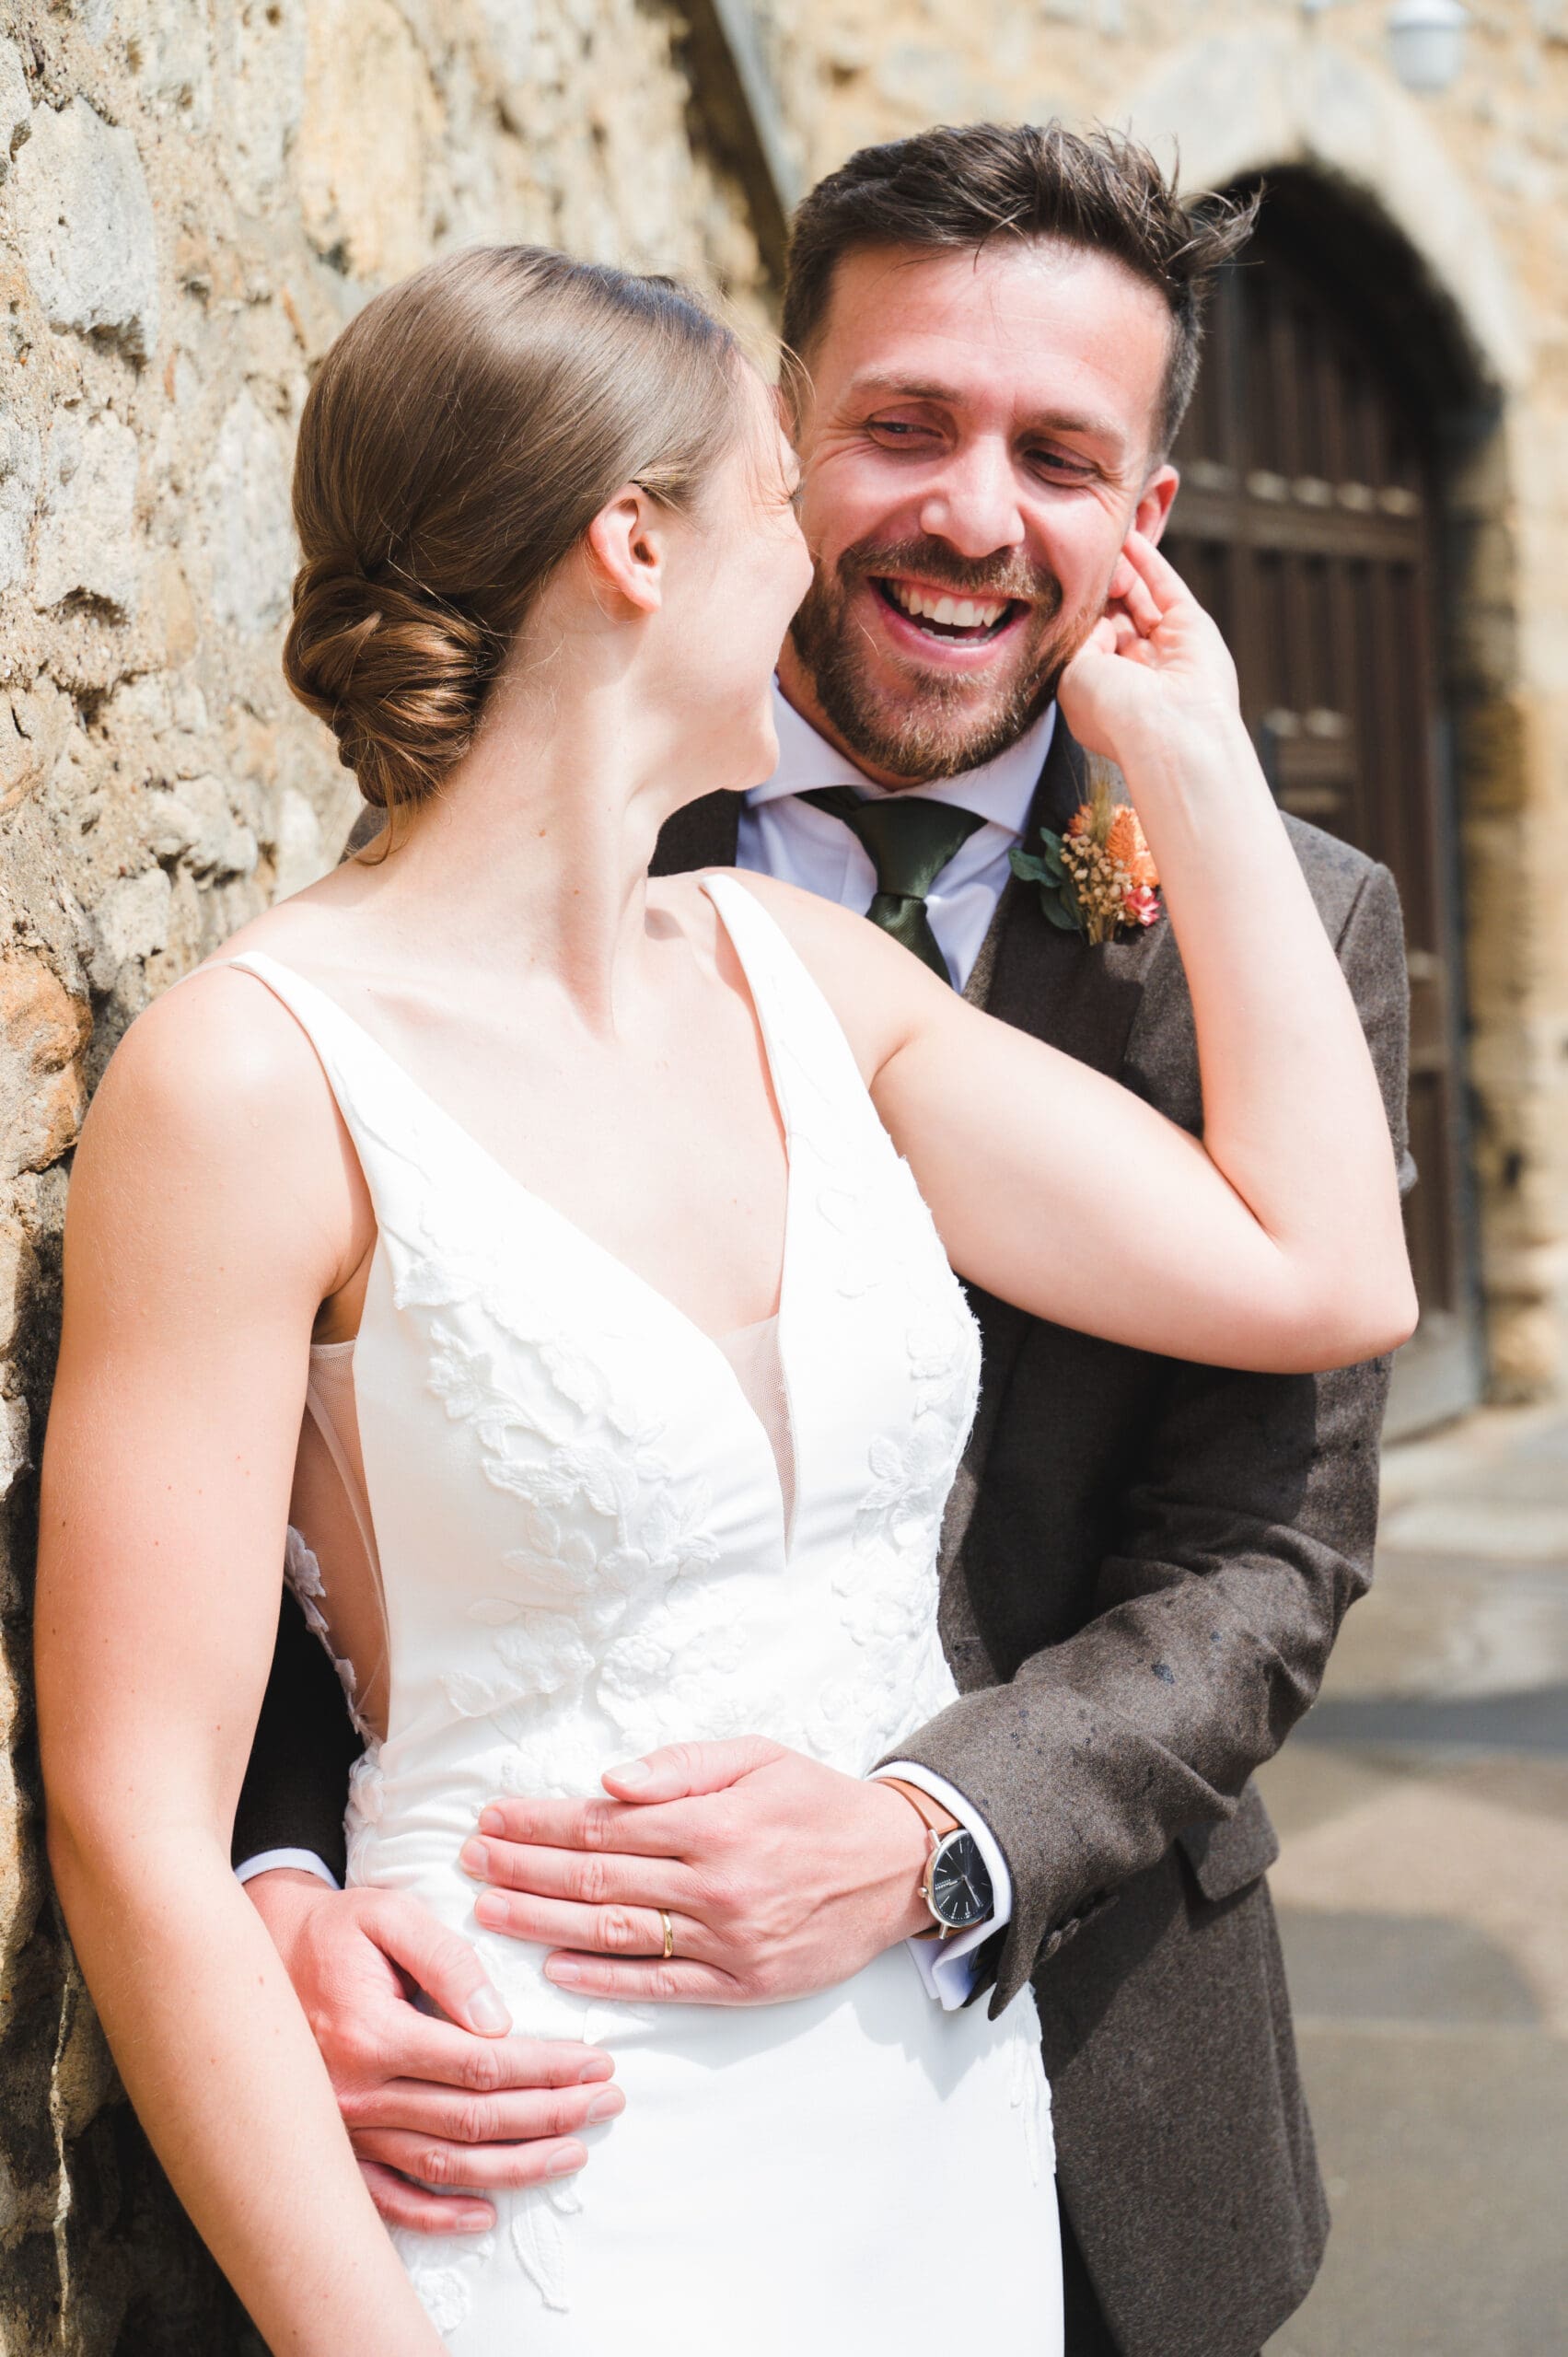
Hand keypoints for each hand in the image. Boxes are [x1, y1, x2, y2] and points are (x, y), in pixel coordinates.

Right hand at [244, 1869, 622, 2233]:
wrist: (255, 1961)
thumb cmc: (334, 1931)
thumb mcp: (389, 1915)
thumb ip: (449, 1960)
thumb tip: (501, 2021)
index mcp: (374, 2033)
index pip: (481, 2065)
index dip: (546, 2068)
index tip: (596, 2062)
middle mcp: (357, 2092)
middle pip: (472, 2120)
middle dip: (549, 2115)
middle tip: (606, 2102)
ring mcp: (345, 2128)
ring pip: (441, 2164)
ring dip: (513, 2166)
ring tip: (572, 2152)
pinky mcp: (336, 2145)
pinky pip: (386, 2198)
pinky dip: (436, 2215)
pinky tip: (485, 2214)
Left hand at [459, 1737, 931, 2004]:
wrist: (896, 1866)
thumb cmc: (817, 1802)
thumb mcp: (757, 1757)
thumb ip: (681, 1767)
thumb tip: (608, 1782)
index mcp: (712, 1823)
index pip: (604, 1825)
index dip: (539, 1823)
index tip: (491, 1818)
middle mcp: (713, 1885)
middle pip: (597, 1880)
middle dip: (523, 1869)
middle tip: (470, 1862)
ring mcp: (726, 1941)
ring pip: (616, 1933)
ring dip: (543, 1923)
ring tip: (489, 1913)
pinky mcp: (742, 1983)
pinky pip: (661, 1984)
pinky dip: (604, 1980)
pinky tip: (556, 1969)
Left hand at [1058, 530, 1241, 769]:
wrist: (1169, 730)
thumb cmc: (1112, 712)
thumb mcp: (1073, 672)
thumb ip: (1079, 638)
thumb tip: (1097, 612)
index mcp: (1104, 690)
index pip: (1087, 641)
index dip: (1074, 613)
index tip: (1052, 583)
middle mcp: (1136, 671)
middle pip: (1114, 616)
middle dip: (1097, 589)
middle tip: (1078, 558)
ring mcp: (1166, 648)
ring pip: (1138, 598)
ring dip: (1119, 572)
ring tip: (1100, 542)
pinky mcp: (1191, 627)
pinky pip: (1165, 586)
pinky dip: (1147, 561)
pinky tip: (1128, 537)